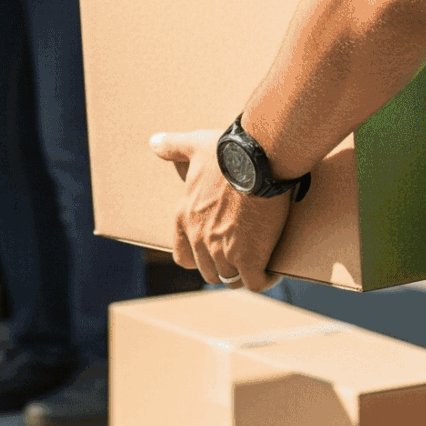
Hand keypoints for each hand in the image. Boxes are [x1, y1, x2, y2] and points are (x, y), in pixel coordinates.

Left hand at [151, 131, 288, 291]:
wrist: (258, 160)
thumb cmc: (227, 152)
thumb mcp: (194, 144)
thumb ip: (172, 147)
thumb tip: (153, 142)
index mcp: (186, 217)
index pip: (182, 256)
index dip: (198, 258)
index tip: (214, 250)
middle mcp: (200, 239)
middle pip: (210, 271)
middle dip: (224, 266)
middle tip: (241, 255)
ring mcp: (224, 252)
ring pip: (231, 279)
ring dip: (243, 274)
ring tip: (258, 264)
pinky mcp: (249, 258)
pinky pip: (255, 283)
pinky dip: (265, 280)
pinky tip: (272, 270)